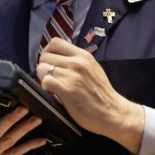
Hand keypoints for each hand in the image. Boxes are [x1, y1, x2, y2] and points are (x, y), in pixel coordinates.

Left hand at [37, 38, 144, 154]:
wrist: (112, 112)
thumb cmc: (102, 93)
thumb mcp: (93, 69)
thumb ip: (78, 62)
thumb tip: (60, 59)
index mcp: (84, 55)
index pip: (55, 42)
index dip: (48, 52)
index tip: (51, 62)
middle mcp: (77, 62)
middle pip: (45, 55)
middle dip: (44, 66)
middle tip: (51, 77)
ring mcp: (72, 76)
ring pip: (42, 68)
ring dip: (44, 77)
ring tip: (52, 86)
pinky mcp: (67, 90)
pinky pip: (45, 81)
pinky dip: (45, 87)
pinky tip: (53, 92)